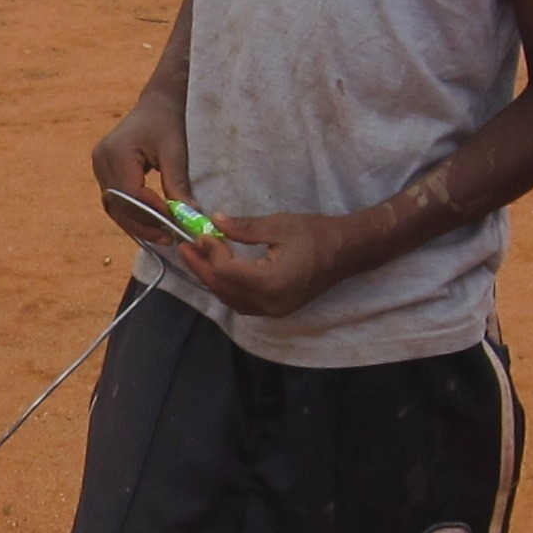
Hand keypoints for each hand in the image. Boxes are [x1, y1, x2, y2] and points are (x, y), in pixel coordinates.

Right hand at [91, 93, 190, 239]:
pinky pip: (116, 201)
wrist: (158, 103)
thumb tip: (189, 217)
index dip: (150, 213)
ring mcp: (99, 166)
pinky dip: (132, 215)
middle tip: (169, 237)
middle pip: (119, 205)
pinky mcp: (103, 171)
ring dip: (137, 224)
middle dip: (144, 225)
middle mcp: (101, 160)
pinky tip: (151, 223)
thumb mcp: (175, 152)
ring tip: (162, 234)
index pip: (130, 194)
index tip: (173, 225)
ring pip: (115, 207)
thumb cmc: (168, 122)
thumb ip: (178, 185)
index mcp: (115, 151)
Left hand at [172, 211, 347, 318]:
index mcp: (272, 282)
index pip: (226, 272)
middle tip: (186, 247)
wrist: (347, 252)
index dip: (209, 253)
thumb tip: (214, 221)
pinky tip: (219, 271)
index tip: (202, 234)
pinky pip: (243, 304)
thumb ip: (243, 228)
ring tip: (198, 257)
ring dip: (211, 279)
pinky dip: (227, 288)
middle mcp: (270, 303)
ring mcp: (274, 311)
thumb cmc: (316, 234)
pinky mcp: (276, 310)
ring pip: (230, 299)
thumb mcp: (278, 225)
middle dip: (201, 267)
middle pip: (223, 289)